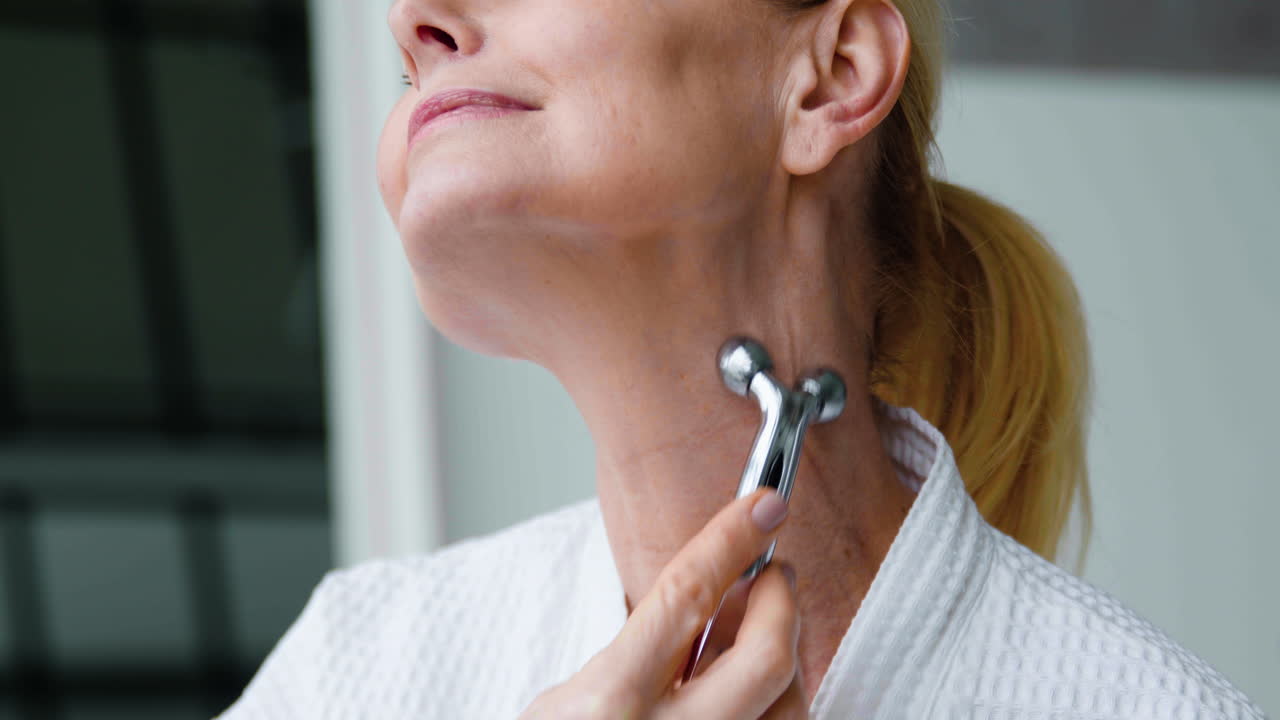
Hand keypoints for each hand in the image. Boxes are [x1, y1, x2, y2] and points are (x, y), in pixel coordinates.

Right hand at [519, 489, 806, 718]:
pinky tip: (754, 692)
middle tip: (774, 575)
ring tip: (760, 636)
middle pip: (766, 656)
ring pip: (793, 708)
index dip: (730, 539)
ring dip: (788, 659)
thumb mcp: (568, 701)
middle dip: (782, 600)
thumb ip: (639, 655)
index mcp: (610, 704)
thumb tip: (710, 603)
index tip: (762, 504)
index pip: (686, 596)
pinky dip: (780, 709)